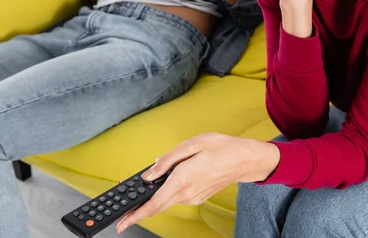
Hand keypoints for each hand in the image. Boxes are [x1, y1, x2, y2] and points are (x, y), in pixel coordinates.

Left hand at [115, 133, 279, 233]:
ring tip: (148, 183)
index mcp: (183, 179)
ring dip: (155, 196)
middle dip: (139, 208)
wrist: (244, 159)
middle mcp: (187, 193)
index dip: (135, 215)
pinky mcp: (198, 197)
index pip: (154, 203)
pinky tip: (169, 180)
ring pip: (167, 200)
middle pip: (157, 206)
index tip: (122, 222)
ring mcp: (193, 198)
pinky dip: (168, 191)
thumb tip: (149, 173)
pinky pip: (177, 196)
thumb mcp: (192, 144)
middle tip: (125, 206)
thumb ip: (167, 160)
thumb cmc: (221, 148)